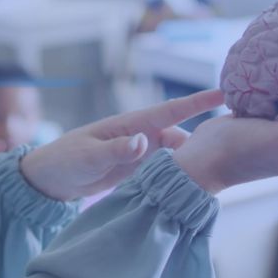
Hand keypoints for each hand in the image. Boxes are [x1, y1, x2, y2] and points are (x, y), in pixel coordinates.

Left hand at [19, 89, 223, 200]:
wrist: (48, 179)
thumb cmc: (64, 161)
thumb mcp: (88, 156)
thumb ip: (116, 149)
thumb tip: (144, 141)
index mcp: (130, 124)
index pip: (170, 110)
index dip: (197, 102)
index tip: (224, 92)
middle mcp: (140, 136)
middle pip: (180, 136)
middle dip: (203, 140)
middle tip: (229, 148)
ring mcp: (140, 154)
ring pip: (175, 156)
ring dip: (190, 162)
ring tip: (213, 172)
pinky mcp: (136, 171)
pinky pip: (164, 171)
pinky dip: (177, 175)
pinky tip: (191, 185)